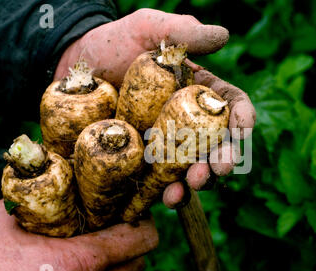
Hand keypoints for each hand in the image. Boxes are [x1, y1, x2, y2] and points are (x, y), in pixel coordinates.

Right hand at [0, 200, 157, 270]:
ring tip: (101, 256)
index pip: (142, 239)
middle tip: (114, 231)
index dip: (141, 223)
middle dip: (130, 244)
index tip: (130, 217)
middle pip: (139, 261)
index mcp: (80, 262)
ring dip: (121, 268)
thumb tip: (59, 176)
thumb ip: (43, 199)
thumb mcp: (9, 219)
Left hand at [55, 8, 255, 207]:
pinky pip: (160, 182)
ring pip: (192, 169)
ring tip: (191, 185)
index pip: (230, 106)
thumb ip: (182, 31)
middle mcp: (187, 122)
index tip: (243, 129)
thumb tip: (223, 36)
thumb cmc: (114, 43)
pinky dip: (166, 192)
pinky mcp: (143, 162)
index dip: (242, 118)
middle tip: (218, 168)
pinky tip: (164, 197)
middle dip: (223, 159)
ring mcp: (166, 144)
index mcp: (198, 91)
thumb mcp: (147, 28)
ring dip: (197, 181)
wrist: (73, 67)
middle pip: (217, 145)